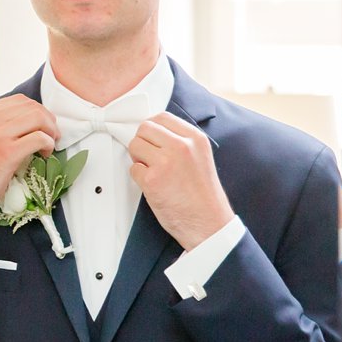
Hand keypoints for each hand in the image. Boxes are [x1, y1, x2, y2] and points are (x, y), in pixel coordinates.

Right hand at [0, 95, 58, 230]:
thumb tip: (29, 121)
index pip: (20, 100)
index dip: (38, 111)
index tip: (43, 127)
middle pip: (31, 106)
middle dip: (48, 120)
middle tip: (52, 136)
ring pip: (38, 118)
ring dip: (51, 131)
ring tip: (49, 145)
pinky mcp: (6, 152)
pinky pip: (39, 138)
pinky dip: (48, 145)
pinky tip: (45, 154)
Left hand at [128, 113, 234, 249]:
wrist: (209, 224)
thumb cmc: (202, 195)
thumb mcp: (200, 157)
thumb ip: (181, 141)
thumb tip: (153, 132)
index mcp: (195, 138)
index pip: (161, 117)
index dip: (152, 130)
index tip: (153, 141)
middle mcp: (181, 146)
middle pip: (144, 128)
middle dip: (143, 143)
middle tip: (151, 159)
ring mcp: (165, 162)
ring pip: (134, 145)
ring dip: (139, 159)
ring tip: (155, 173)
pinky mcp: (152, 179)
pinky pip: (132, 168)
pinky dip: (138, 177)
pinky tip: (155, 186)